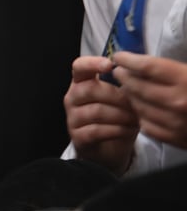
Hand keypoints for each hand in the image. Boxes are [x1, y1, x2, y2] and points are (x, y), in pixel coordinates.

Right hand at [64, 55, 139, 174]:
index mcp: (81, 82)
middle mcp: (73, 97)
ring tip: (136, 119)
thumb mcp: (120, 96)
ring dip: (121, 115)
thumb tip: (136, 71)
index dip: (92, 63)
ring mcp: (72, 117)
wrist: (110, 147)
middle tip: (137, 103)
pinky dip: (116, 130)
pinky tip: (128, 130)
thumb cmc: (117, 116)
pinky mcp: (77, 136)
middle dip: (118, 96)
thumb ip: (123, 83)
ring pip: (96, 111)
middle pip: (90, 89)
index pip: (79, 66)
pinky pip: (96, 130)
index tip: (110, 65)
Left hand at [112, 51, 186, 147]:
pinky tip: (141, 108)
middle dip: (124, 77)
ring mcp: (176, 123)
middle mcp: (178, 101)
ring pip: (138, 106)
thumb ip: (176, 68)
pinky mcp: (176, 139)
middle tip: (118, 72)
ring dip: (129, 96)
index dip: (128, 60)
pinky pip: (146, 125)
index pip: (147, 67)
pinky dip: (140, 115)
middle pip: (137, 86)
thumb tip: (148, 62)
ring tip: (127, 88)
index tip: (119, 56)